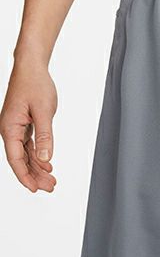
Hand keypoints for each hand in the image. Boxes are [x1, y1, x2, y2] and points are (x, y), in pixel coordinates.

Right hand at [0, 64, 57, 191]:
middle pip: (20, 159)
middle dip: (35, 175)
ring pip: (25, 154)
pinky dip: (38, 155)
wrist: (31, 68)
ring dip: (38, 167)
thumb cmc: (35, 85)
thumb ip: (45, 136)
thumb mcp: (44, 111)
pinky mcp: (24, 124)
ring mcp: (16, 127)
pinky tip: (47, 164)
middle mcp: (10, 130)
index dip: (25, 176)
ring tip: (52, 180)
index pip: (15, 159)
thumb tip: (45, 158)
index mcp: (10, 128)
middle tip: (50, 187)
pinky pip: (29, 145)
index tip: (35, 189)